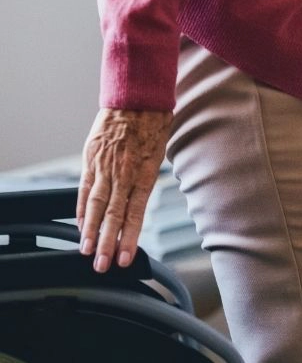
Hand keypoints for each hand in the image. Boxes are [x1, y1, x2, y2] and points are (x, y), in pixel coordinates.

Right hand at [77, 107, 172, 271]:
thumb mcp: (158, 154)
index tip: (125, 258)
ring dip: (92, 231)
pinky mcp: (91, 158)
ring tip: (88, 251)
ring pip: (97, 204)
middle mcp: (123, 172)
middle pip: (114, 214)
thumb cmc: (153, 124)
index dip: (129, 237)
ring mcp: (105, 166)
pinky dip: (82, 209)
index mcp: (144, 172)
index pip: (135, 212)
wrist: (136, 96)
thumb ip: (145, 181)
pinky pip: (85, 188)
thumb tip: (137, 207)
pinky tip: (81, 226)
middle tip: (103, 265)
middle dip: (108, 242)